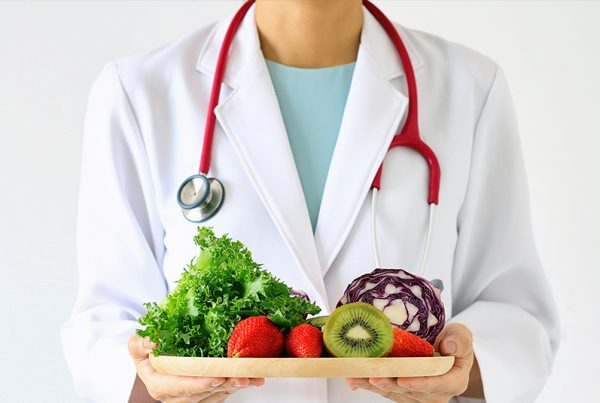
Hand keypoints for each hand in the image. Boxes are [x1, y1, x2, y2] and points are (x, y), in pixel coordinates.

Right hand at [128, 333, 264, 401]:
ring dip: (234, 386)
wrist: (157, 351)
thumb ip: (139, 344)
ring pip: (216, 394)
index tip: (215, 377)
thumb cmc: (148, 349)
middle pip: (202, 393)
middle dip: (223, 385)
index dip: (198, 384)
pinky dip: (238, 384)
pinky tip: (252, 378)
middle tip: (240, 376)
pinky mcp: (207, 393)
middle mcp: (177, 396)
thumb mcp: (138, 344)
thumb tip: (150, 342)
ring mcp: (193, 396)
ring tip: (250, 377)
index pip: (179, 388)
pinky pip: (224, 391)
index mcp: (159, 386)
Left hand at [345, 323, 473, 402]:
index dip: (419, 383)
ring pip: (393, 392)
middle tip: (373, 376)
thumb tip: (448, 345)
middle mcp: (433, 393)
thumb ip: (459, 340)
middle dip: (390, 384)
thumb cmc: (453, 342)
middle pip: (409, 391)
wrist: (446, 351)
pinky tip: (353, 378)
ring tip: (356, 376)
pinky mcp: (401, 391)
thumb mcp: (462, 336)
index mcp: (452, 381)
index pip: (436, 384)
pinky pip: (384, 389)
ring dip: (373, 385)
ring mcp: (416, 394)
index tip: (403, 379)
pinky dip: (368, 384)